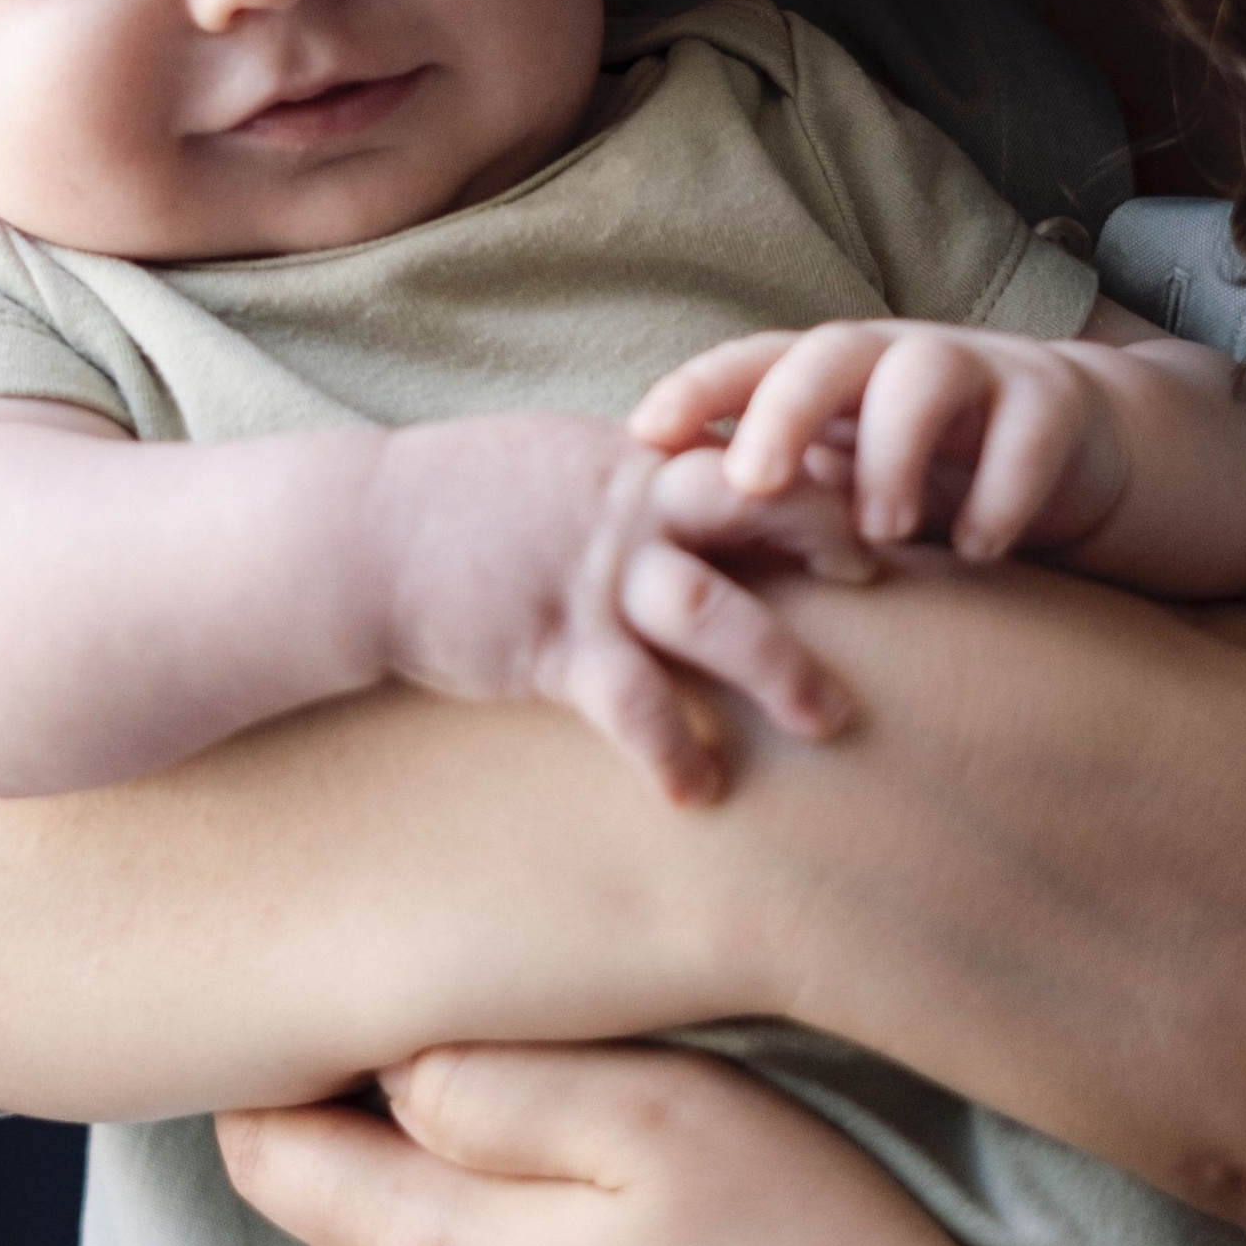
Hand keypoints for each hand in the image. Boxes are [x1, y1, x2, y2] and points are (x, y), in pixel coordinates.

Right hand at [371, 412, 871, 805]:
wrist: (360, 538)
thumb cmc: (459, 504)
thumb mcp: (556, 463)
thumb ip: (633, 477)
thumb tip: (700, 489)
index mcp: (635, 461)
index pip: (749, 452)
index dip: (816, 471)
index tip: (871, 499)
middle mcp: (628, 512)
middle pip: (760, 508)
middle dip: (830, 540)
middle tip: (885, 580)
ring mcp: (594, 577)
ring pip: (716, 613)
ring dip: (780, 669)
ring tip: (828, 721)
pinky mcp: (554, 644)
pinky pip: (633, 703)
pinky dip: (672, 751)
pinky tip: (698, 793)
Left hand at [635, 321, 1123, 560]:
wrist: (1070, 448)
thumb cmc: (926, 474)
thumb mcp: (844, 482)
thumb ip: (773, 496)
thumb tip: (654, 547)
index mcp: (834, 374)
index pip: (754, 361)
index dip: (698, 389)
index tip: (642, 435)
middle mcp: (897, 356)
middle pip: (830, 352)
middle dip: (783, 411)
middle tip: (751, 484)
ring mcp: (979, 371)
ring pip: (926, 375)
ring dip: (893, 454)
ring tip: (878, 532)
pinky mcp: (1053, 404)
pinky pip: (1026, 434)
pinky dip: (999, 493)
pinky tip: (977, 552)